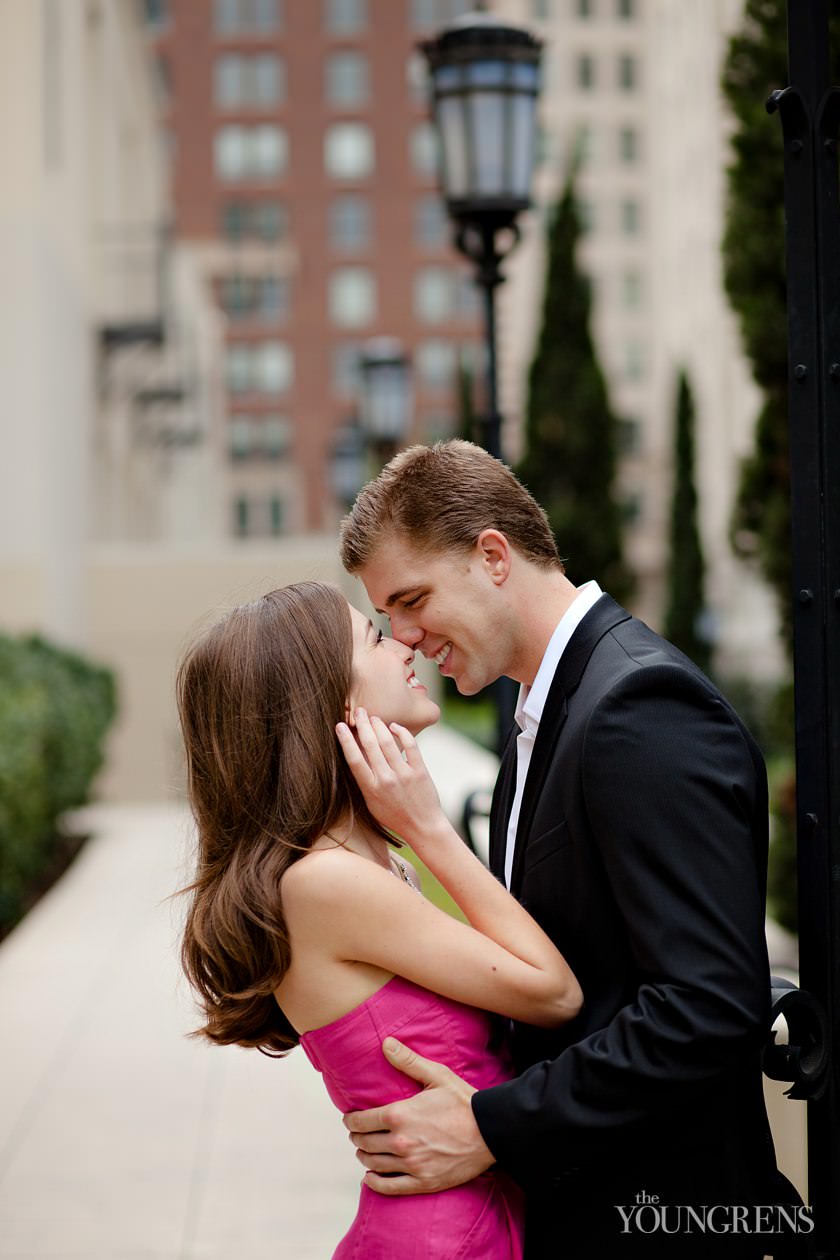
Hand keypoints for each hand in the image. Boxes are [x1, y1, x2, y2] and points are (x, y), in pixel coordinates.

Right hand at [336, 710, 445, 843]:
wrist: (423, 827)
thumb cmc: (394, 815)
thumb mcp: (372, 803)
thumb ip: (365, 781)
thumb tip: (356, 755)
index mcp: (371, 789)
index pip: (354, 760)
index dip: (345, 740)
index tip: (340, 725)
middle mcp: (386, 780)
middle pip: (370, 746)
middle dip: (362, 725)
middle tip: (359, 711)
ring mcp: (404, 775)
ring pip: (388, 742)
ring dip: (379, 726)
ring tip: (374, 717)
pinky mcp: (420, 771)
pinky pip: (410, 745)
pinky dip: (402, 732)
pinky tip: (395, 726)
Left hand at [342, 1038, 494, 1195]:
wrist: (490, 1132)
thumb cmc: (463, 1101)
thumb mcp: (437, 1075)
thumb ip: (408, 1060)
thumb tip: (385, 1043)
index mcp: (400, 1115)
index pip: (361, 1120)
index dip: (351, 1119)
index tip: (350, 1118)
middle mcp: (401, 1142)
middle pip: (364, 1142)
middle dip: (357, 1136)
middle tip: (357, 1132)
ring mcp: (411, 1165)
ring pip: (373, 1164)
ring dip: (364, 1156)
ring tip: (364, 1150)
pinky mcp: (423, 1182)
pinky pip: (389, 1187)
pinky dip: (374, 1183)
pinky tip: (370, 1178)